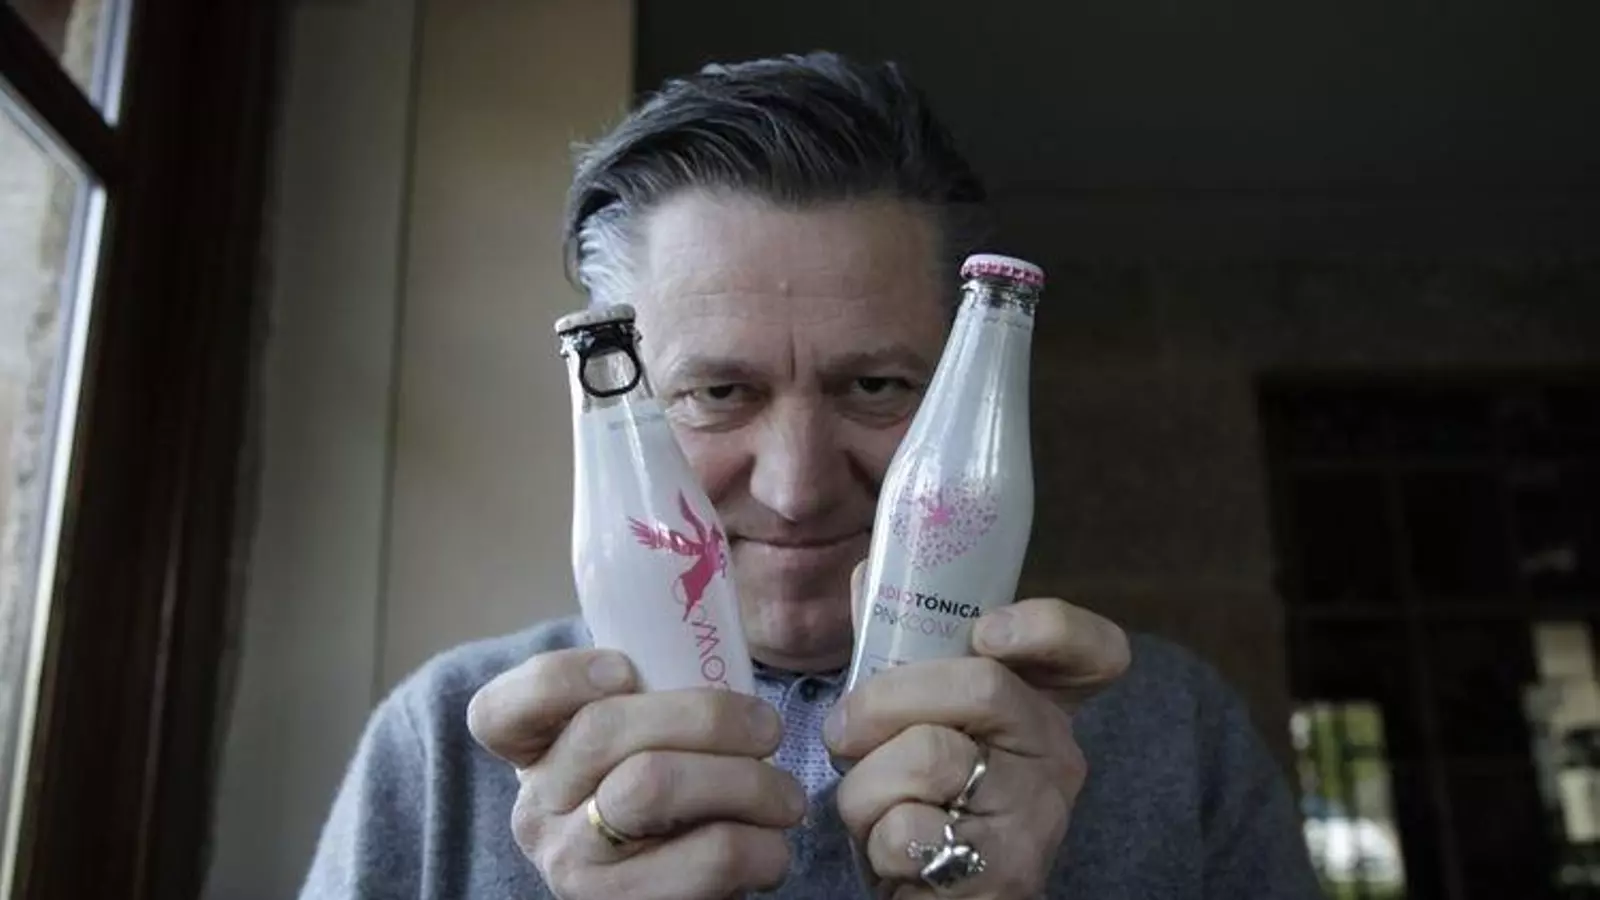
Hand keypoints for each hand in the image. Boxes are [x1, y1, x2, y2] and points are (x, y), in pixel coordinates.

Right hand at [467, 648, 805, 898]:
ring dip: (746, 781)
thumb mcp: (638, 750)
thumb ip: (649, 699)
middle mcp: (538, 812)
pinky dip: (760, 846)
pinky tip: (772, 848)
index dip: (559, 678)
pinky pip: (703, 858)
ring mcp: (574, 867)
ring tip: (787, 795)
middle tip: (770, 728)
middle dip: (708, 716)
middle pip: (605, 731)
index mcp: (533, 758)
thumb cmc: (670, 806)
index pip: (498, 711)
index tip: (625, 667)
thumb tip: (712, 616)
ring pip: (652, 788)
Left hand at [825, 576, 1130, 897]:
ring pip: (930, 756)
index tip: (986, 631)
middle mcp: (1057, 756)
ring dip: (864, 784)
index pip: (1095, 650)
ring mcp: (1037, 817)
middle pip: (981, 684)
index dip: (1048, 626)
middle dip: (883, 701)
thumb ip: (899, 648)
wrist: (930, 899)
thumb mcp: (914, 720)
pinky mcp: (1005, 873)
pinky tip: (895, 855)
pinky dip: (875, 841)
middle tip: (844, 732)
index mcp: (1041, 707)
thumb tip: (870, 571)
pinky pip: (911, 829)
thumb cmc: (919, 801)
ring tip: (872, 808)